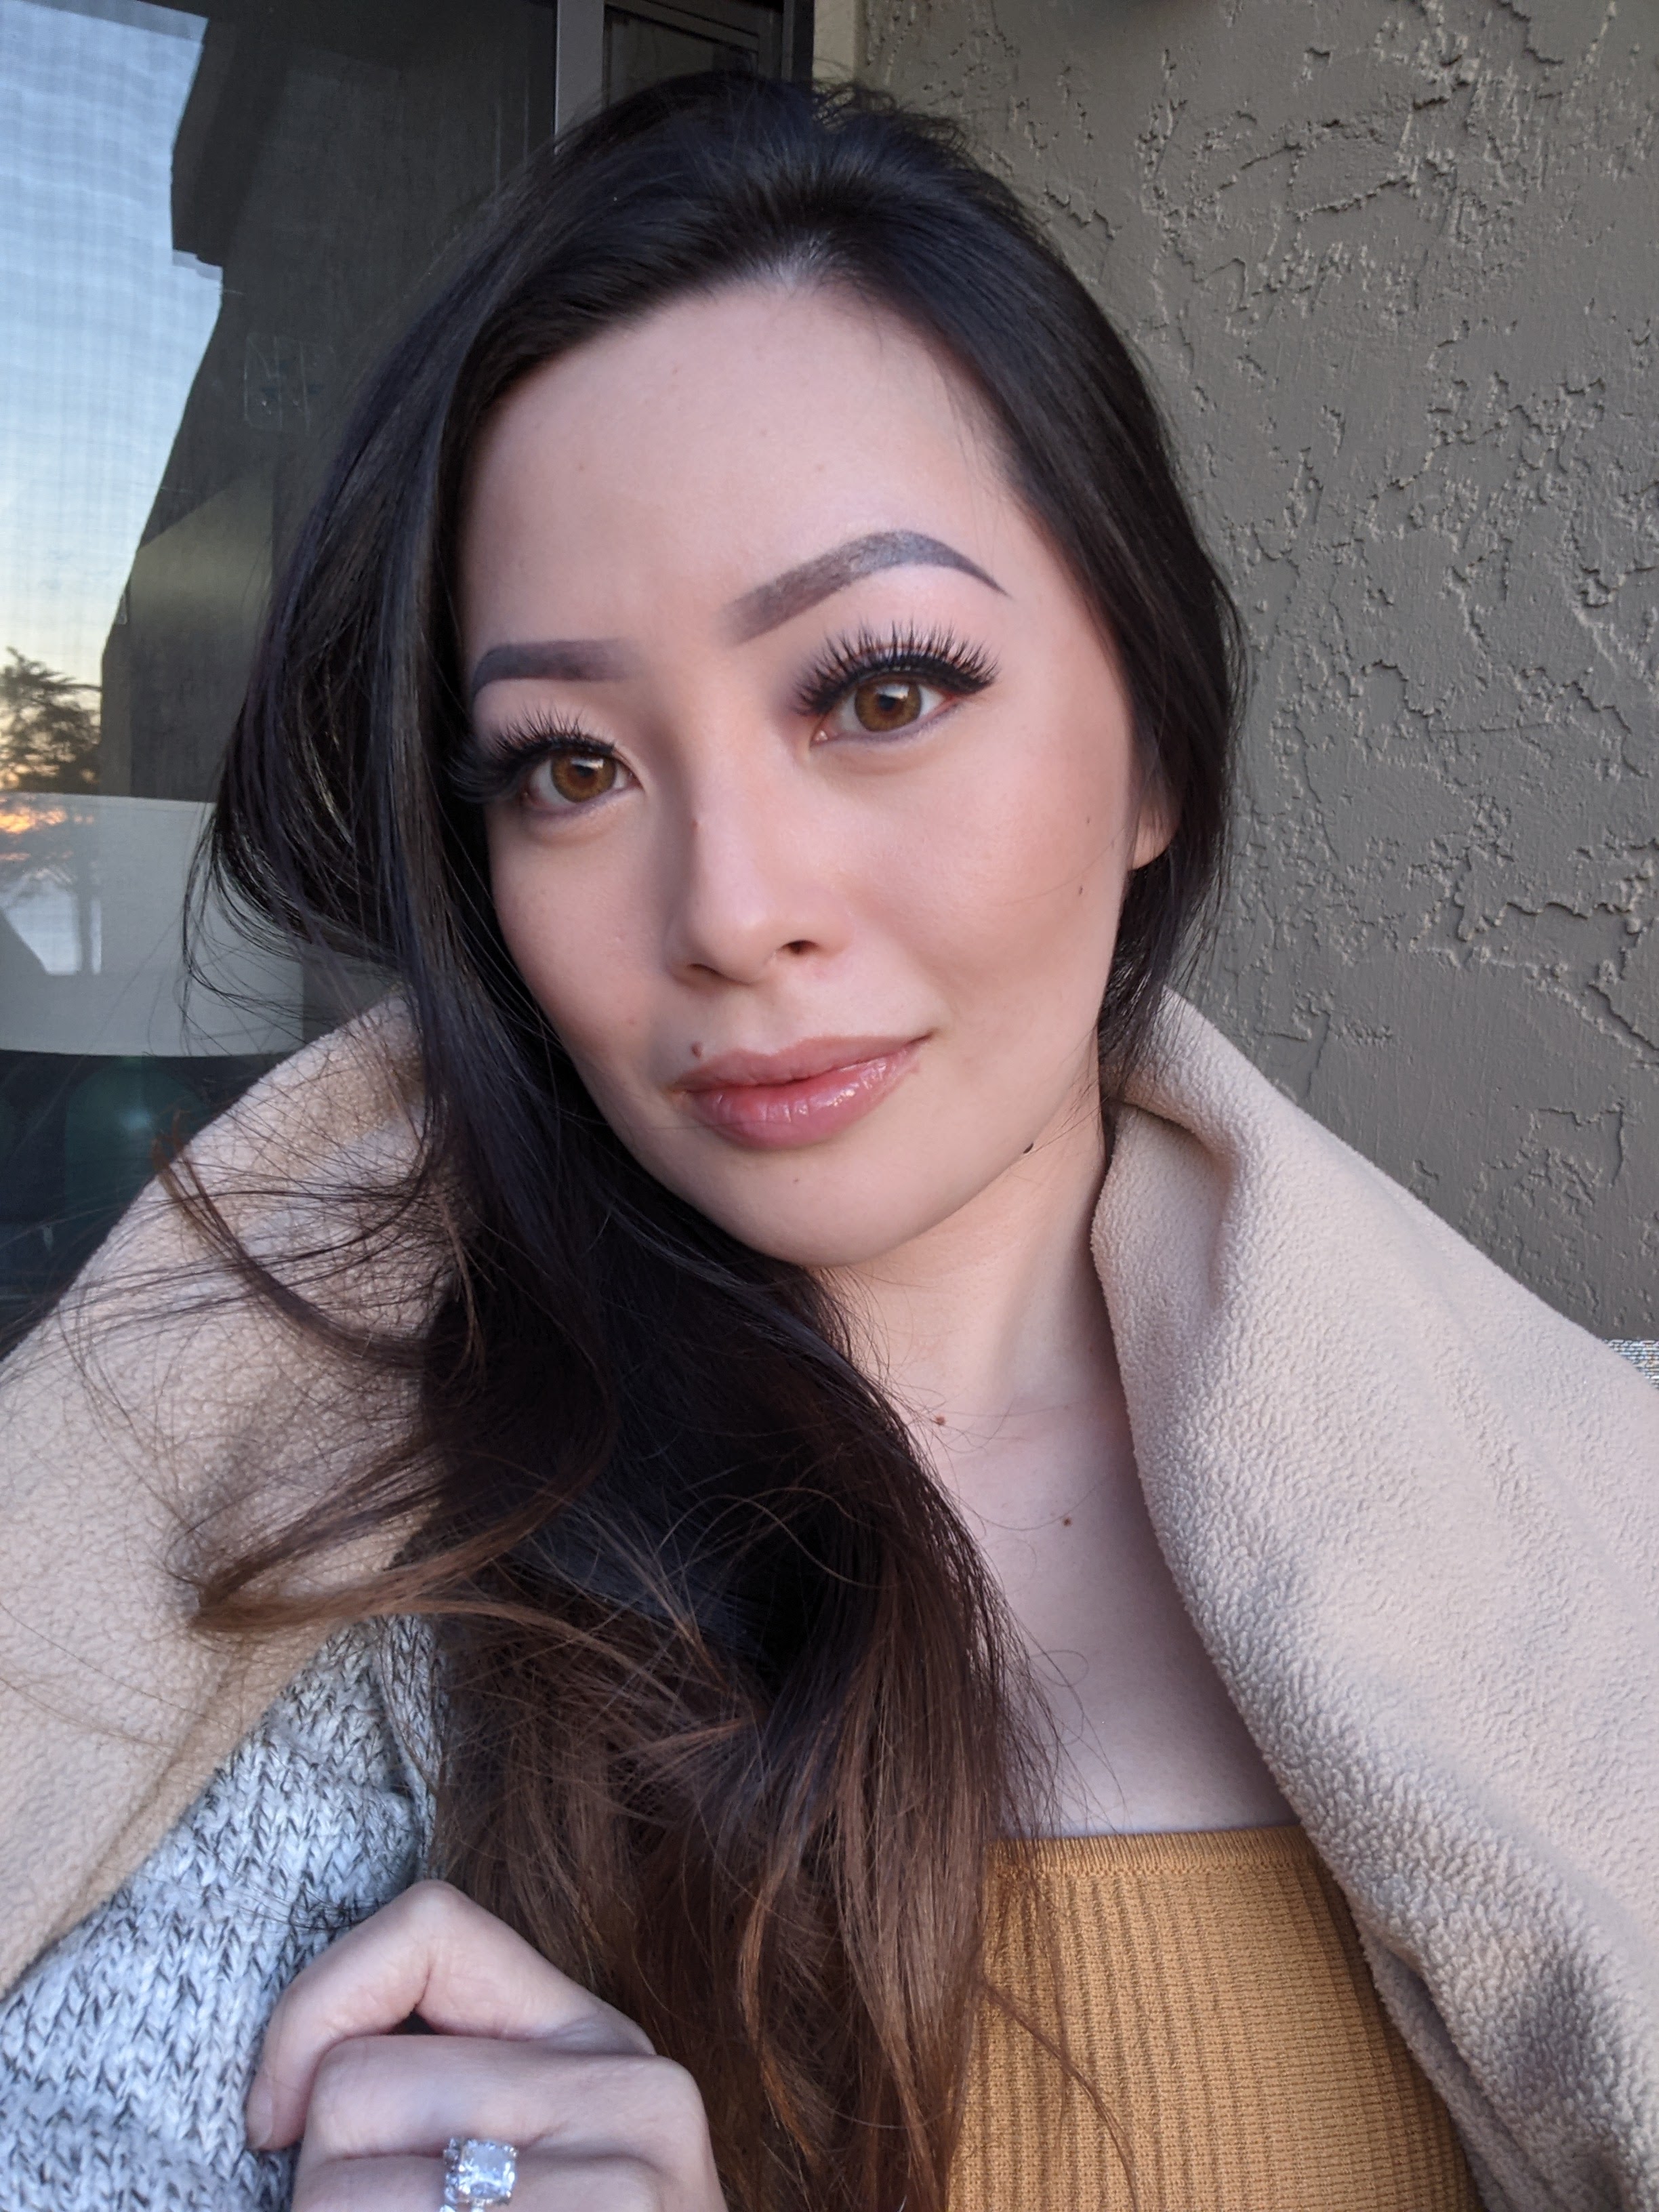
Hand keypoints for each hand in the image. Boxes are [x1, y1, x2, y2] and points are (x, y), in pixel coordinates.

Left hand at [247, 1879, 726, 2209]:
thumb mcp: (511, 2173)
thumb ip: (442, 2096)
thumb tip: (283, 2101)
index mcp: (605, 2047)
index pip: (430, 1926)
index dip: (316, 2006)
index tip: (276, 2123)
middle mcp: (638, 2097)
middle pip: (352, 2089)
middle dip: (316, 2200)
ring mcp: (627, 2196)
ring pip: (337, 2194)